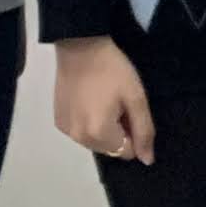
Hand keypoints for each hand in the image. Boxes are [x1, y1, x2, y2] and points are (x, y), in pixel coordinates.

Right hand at [54, 36, 156, 163]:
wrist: (80, 46)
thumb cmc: (113, 70)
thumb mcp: (136, 97)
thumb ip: (144, 131)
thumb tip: (147, 160)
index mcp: (99, 134)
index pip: (127, 152)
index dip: (133, 132)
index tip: (129, 109)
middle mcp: (79, 139)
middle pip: (110, 149)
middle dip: (118, 132)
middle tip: (116, 103)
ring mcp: (66, 131)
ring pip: (95, 142)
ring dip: (103, 128)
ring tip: (102, 100)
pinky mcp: (58, 121)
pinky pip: (81, 132)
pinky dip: (88, 123)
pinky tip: (88, 101)